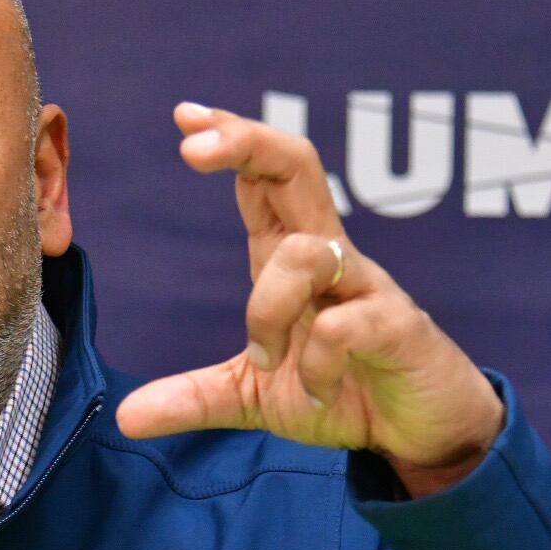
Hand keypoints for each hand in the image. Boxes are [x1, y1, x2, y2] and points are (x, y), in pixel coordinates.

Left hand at [114, 103, 505, 496]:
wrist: (424, 434)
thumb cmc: (346, 392)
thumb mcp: (256, 399)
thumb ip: (195, 398)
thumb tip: (126, 415)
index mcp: (291, 258)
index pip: (263, 175)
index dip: (230, 138)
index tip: (185, 115)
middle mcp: (329, 257)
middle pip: (297, 166)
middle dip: (246, 143)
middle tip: (192, 148)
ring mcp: (367, 286)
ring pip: (305, 252)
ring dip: (267, 309)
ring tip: (266, 362)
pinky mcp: (398, 327)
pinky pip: (344, 326)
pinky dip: (317, 364)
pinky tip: (317, 392)